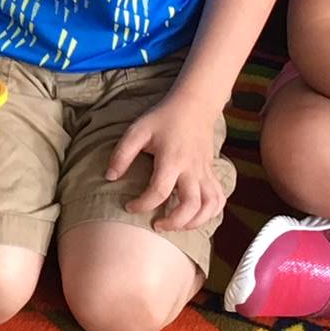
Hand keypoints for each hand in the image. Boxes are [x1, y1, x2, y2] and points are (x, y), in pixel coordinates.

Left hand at [110, 94, 227, 232]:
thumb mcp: (137, 131)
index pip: (159, 191)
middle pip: (190, 205)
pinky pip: (219, 198)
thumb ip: (122, 154)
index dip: (142, 204)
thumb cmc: (163, 118)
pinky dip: (211, 213)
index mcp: (171, 159)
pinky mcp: (212, 172)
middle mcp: (192, 168)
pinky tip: (196, 216)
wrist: (194, 105)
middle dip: (173, 222)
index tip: (129, 206)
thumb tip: (110, 177)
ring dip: (195, 222)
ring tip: (177, 225)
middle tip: (156, 225)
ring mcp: (205, 172)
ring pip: (210, 205)